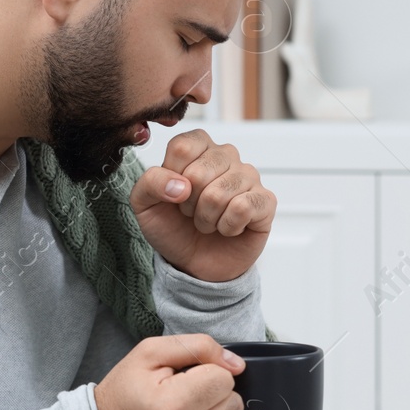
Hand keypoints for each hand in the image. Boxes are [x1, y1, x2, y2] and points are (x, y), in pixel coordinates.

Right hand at [94, 333, 262, 409]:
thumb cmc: (124, 394)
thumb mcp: (149, 353)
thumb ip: (197, 346)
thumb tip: (237, 365)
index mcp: (171, 405)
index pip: (223, 378)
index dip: (207, 373)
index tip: (186, 380)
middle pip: (235, 404)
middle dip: (217, 396)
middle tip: (190, 400)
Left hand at [131, 129, 275, 282]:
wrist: (194, 262)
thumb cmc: (172, 227)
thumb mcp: (144, 205)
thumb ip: (150, 183)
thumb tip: (180, 185)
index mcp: (197, 147)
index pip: (182, 147)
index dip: (172, 179)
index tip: (174, 194)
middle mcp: (226, 155)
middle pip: (199, 173)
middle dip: (188, 204)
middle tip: (192, 212)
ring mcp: (248, 176)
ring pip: (219, 193)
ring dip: (206, 219)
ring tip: (208, 221)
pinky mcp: (265, 200)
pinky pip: (243, 208)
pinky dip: (227, 227)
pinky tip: (228, 228)